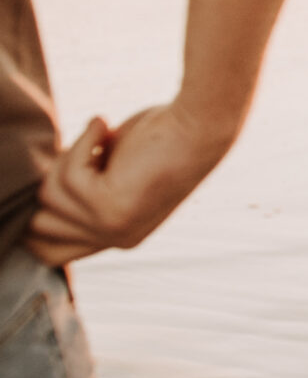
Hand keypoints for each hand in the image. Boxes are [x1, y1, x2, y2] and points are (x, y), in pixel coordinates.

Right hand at [27, 103, 237, 267]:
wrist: (199, 123)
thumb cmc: (157, 139)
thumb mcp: (110, 175)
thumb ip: (79, 195)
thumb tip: (39, 196)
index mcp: (120, 237)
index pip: (49, 253)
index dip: (42, 214)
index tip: (64, 173)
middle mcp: (118, 240)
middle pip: (37, 228)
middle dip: (52, 184)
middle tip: (87, 155)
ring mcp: (114, 228)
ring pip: (48, 196)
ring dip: (69, 158)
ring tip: (103, 138)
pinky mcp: (111, 207)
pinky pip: (67, 174)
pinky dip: (83, 142)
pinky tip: (105, 127)